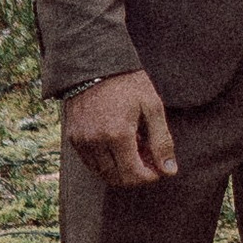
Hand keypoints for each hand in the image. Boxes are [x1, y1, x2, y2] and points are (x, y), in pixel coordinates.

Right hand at [63, 67, 176, 187]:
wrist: (95, 64)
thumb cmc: (127, 83)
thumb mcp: (152, 107)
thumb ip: (162, 141)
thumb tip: (169, 171)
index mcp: (117, 134)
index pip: (132, 175)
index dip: (149, 177)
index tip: (158, 168)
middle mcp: (95, 142)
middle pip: (117, 178)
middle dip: (136, 175)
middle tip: (148, 159)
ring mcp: (81, 141)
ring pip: (102, 173)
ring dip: (120, 169)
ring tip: (134, 149)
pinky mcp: (73, 138)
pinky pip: (90, 162)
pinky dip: (105, 162)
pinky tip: (117, 146)